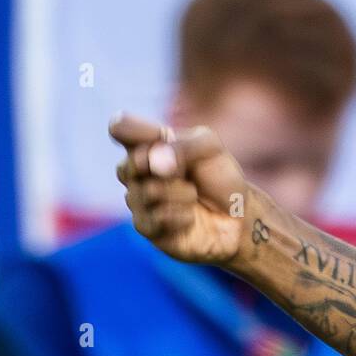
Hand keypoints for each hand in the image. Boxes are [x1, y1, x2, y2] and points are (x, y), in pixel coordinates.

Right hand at [110, 113, 248, 265]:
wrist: (236, 215)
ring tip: (193, 195)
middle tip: (185, 173)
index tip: (157, 135)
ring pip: (148, 192)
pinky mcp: (146, 228)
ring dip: (182, 194)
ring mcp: (138, 200)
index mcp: (147, 143)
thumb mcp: (209, 147)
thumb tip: (153, 162)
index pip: (120, 127)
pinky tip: (190, 216)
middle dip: (168, 169)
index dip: (125, 128)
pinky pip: (157, 218)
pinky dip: (182, 215)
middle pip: (128, 165)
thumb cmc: (219, 176)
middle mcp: (136, 171)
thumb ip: (183, 146)